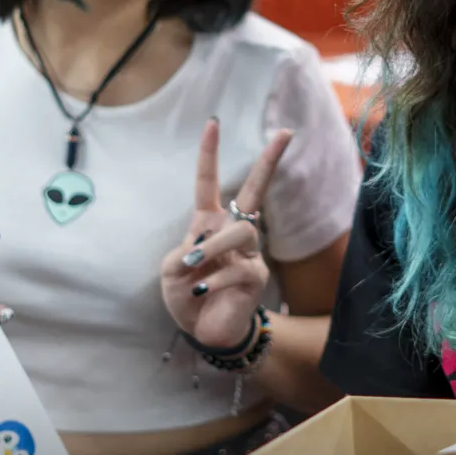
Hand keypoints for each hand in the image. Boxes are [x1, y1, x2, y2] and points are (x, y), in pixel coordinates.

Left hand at [161, 118, 292, 349]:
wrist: (203, 331)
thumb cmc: (187, 295)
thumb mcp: (171, 272)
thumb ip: (181, 254)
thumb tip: (203, 247)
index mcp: (208, 223)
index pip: (209, 182)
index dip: (210, 153)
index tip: (213, 123)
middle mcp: (233, 232)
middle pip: (256, 191)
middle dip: (270, 161)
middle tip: (285, 133)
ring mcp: (249, 253)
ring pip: (242, 231)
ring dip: (216, 245)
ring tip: (194, 263)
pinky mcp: (256, 277)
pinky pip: (239, 268)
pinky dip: (214, 280)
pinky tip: (201, 290)